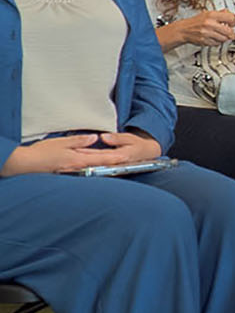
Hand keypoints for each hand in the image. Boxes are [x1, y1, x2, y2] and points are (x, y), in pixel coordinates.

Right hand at [0, 133, 152, 176]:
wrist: (26, 164)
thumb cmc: (42, 153)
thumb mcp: (61, 143)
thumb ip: (79, 141)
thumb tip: (94, 139)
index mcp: (79, 160)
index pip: (102, 160)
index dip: (116, 159)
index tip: (128, 158)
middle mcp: (79, 168)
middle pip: (101, 167)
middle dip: (115, 165)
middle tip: (130, 163)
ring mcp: (74, 172)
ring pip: (94, 170)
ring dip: (106, 168)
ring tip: (120, 165)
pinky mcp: (68, 174)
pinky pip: (84, 172)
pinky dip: (93, 169)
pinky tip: (98, 169)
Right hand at [167, 10, 234, 47]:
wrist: (184, 30)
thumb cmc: (196, 21)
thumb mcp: (208, 13)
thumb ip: (220, 14)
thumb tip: (232, 14)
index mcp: (211, 15)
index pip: (230, 18)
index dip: (234, 22)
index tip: (233, 23)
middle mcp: (210, 24)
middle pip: (229, 31)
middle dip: (232, 33)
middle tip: (231, 32)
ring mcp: (207, 33)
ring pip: (224, 39)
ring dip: (225, 38)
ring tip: (221, 34)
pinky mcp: (205, 41)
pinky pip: (218, 44)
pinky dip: (218, 42)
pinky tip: (214, 38)